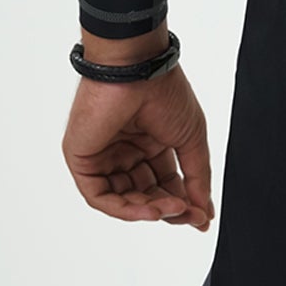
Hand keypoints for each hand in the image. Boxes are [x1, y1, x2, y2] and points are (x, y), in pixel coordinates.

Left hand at [61, 31, 213, 230]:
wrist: (137, 68)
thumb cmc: (162, 91)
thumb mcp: (191, 141)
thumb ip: (197, 178)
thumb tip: (203, 211)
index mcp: (148, 143)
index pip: (164, 185)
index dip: (183, 204)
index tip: (201, 217)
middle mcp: (124, 150)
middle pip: (145, 196)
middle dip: (169, 210)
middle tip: (190, 214)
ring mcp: (102, 155)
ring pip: (123, 201)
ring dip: (151, 211)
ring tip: (173, 208)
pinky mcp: (82, 159)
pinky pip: (100, 197)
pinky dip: (126, 210)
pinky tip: (150, 211)